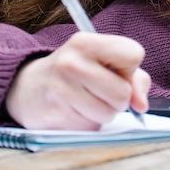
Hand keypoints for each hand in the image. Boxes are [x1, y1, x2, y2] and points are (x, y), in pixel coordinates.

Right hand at [5, 32, 150, 129]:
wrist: (29, 87)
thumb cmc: (76, 72)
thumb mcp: (101, 61)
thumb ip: (133, 78)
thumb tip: (141, 105)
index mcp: (85, 42)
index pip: (133, 54)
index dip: (130, 67)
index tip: (116, 69)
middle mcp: (71, 63)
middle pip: (122, 92)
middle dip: (119, 97)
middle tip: (101, 90)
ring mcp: (61, 90)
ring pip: (109, 113)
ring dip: (104, 112)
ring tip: (87, 100)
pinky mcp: (55, 116)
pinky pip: (91, 126)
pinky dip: (88, 122)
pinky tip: (74, 110)